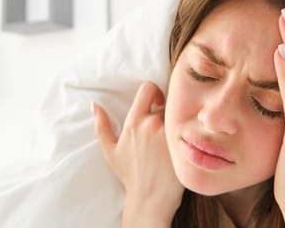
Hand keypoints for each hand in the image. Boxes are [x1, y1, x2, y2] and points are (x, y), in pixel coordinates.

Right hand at [94, 82, 183, 225]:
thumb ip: (101, 126)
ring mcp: (170, 133)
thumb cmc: (130, 174)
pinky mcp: (184, 143)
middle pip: (167, 100)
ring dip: (177, 119)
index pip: (148, 88)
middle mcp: (153, 124)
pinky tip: (184, 142)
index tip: (156, 101)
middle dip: (167, 107)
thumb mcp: (110, 150)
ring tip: (175, 133)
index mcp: (135, 121)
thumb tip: (95, 106)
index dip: (153, 91)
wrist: (151, 196)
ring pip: (178, 114)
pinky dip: (187, 131)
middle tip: (166, 120)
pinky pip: (188, 127)